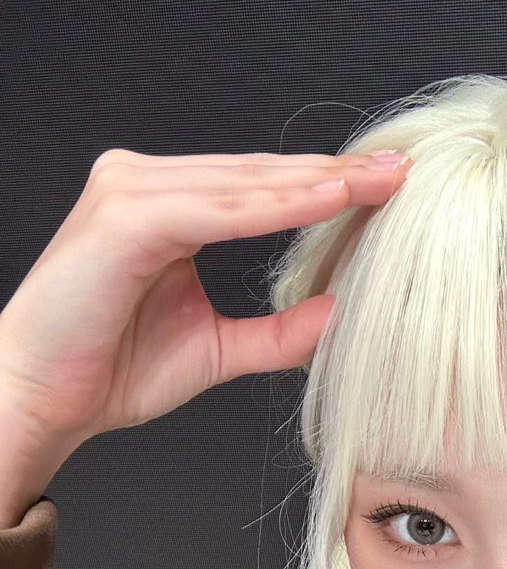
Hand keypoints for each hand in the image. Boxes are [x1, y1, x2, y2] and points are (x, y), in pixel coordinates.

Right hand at [0, 147, 409, 481]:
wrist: (45, 398)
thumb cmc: (110, 370)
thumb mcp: (218, 349)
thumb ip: (278, 334)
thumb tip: (339, 316)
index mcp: (167, 207)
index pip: (260, 188)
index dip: (325, 187)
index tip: (387, 188)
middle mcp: (146, 185)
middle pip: (258, 174)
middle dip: (333, 173)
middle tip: (401, 170)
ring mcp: (130, 193)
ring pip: (243, 184)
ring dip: (315, 182)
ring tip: (377, 181)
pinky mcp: (124, 217)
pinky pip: (215, 209)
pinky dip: (273, 206)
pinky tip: (325, 201)